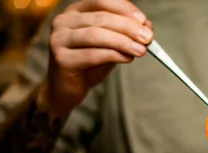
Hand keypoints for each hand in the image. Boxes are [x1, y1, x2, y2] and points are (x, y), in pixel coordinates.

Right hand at [39, 0, 153, 116]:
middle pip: (101, 18)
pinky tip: (127, 59)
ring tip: (140, 50)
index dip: (124, 9)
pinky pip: (92, 55)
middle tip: (147, 38)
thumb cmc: (88, 65)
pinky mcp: (62, 59)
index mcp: (76, 11)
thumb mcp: (109, 45)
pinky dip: (114, 56)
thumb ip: (125, 35)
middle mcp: (63, 21)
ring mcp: (59, 39)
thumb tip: (147, 27)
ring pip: (96, 35)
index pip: (102, 1)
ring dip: (122, 42)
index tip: (143, 21)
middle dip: (128, 27)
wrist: (66, 89)